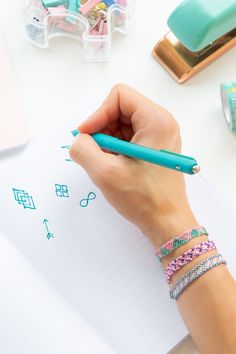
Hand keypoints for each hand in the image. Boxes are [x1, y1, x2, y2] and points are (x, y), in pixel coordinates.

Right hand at [70, 84, 196, 247]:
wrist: (167, 222)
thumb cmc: (143, 198)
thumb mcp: (105, 173)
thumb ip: (83, 149)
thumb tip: (79, 140)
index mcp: (156, 120)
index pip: (119, 96)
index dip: (98, 113)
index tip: (87, 136)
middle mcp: (161, 122)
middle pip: (121, 109)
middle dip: (102, 129)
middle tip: (95, 153)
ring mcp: (160, 135)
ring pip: (123, 124)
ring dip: (108, 141)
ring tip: (106, 163)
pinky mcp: (156, 148)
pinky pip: (130, 137)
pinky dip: (116, 148)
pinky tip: (115, 166)